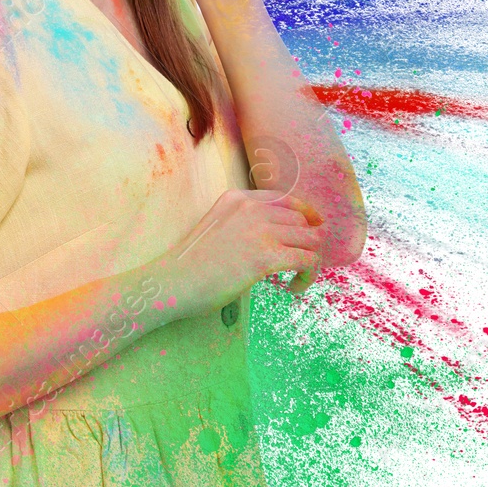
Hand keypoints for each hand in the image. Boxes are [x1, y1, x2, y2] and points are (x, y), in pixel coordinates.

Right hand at [157, 188, 324, 320]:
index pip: (286, 199)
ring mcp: (259, 230)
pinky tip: (294, 288)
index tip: (313, 229)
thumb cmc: (191, 264)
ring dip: (311, 260)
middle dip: (308, 242)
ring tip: (299, 278)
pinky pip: (307, 260)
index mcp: (238, 198)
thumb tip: (274, 239)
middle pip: (301, 220)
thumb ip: (242, 224)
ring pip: (310, 239)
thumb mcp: (217, 227)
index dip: (305, 214)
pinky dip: (308, 276)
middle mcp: (252, 208)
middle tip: (301, 264)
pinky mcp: (265, 256)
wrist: (174, 281)